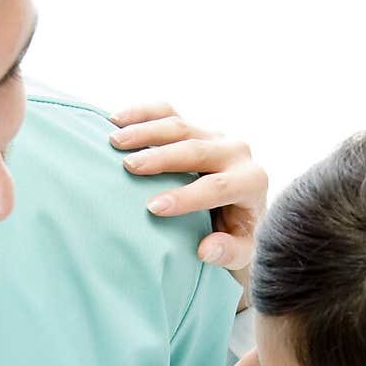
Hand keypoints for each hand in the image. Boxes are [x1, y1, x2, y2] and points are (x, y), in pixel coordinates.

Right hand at [108, 100, 267, 275]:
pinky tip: (116, 120)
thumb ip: (228, 252)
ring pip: (180, 126)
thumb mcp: (241, 252)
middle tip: (129, 166)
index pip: (218, 187)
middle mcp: (236, 153)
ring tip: (115, 142)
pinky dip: (142, 114)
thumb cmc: (238, 237)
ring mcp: (215, 136)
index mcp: (251, 181)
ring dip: (145, 132)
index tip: (153, 207)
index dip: (186, 197)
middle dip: (161, 158)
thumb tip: (205, 249)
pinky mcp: (196, 128)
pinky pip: (169, 113)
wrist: (243, 212)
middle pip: (197, 150)